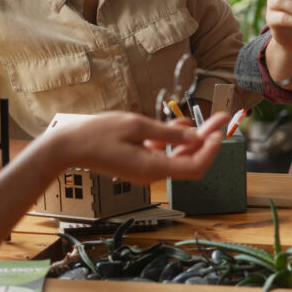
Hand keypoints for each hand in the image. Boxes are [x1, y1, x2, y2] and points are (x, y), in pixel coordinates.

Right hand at [51, 111, 229, 183]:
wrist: (69, 146)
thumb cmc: (98, 133)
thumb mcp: (137, 126)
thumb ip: (168, 133)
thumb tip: (196, 138)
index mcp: (153, 168)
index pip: (194, 167)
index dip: (211, 151)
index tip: (219, 131)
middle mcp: (152, 173)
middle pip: (190, 160)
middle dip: (208, 139)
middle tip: (223, 118)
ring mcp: (145, 170)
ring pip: (179, 156)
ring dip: (194, 138)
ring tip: (209, 118)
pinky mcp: (139, 163)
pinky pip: (164, 154)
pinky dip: (175, 141)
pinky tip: (182, 124)